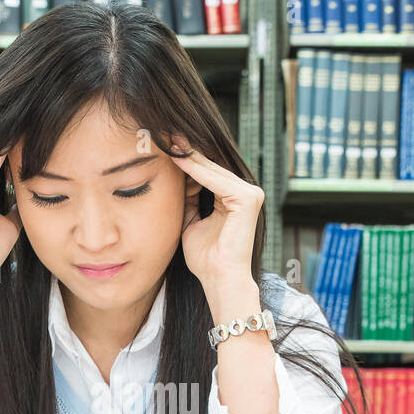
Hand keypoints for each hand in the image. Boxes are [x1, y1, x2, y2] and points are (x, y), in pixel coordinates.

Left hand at [168, 134, 262, 319]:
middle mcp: (246, 192)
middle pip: (211, 167)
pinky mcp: (247, 199)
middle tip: (163, 134)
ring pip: (213, 170)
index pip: (207, 173)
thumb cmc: (206, 259)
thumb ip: (188, 200)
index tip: (163, 145)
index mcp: (235, 198)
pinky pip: (216, 180)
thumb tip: (175, 178)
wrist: (218, 280)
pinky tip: (177, 158)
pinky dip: (196, 169)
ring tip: (167, 141)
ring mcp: (250, 194)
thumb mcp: (190, 222)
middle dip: (186, 151)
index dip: (186, 160)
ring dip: (189, 155)